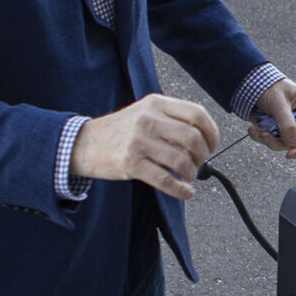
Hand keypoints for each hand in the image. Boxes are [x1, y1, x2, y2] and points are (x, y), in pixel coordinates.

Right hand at [69, 94, 220, 199]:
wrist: (84, 143)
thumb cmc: (120, 130)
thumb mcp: (144, 112)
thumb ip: (171, 118)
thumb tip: (205, 138)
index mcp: (156, 103)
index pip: (197, 114)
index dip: (211, 133)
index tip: (212, 145)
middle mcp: (148, 119)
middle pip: (193, 138)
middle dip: (203, 156)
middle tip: (200, 163)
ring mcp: (138, 141)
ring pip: (181, 161)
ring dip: (191, 174)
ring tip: (188, 177)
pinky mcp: (130, 163)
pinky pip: (165, 180)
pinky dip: (180, 190)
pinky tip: (186, 192)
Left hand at [246, 79, 295, 160]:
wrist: (247, 85)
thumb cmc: (267, 87)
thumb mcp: (278, 103)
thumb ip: (287, 123)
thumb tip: (293, 144)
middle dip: (294, 148)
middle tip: (287, 155)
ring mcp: (286, 125)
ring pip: (285, 143)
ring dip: (271, 141)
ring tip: (257, 131)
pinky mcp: (273, 130)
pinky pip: (271, 141)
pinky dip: (260, 138)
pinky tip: (252, 129)